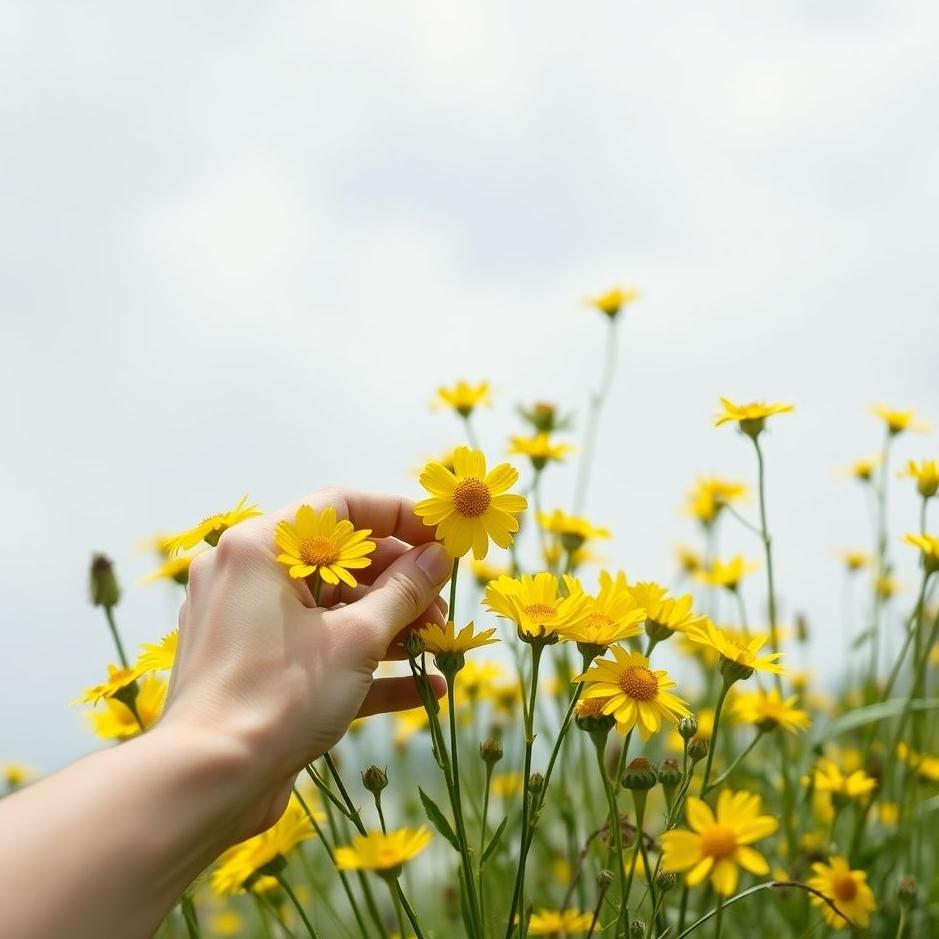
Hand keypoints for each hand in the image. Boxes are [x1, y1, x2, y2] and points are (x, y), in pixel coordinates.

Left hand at [158, 488, 451, 840]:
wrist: (207, 785)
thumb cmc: (277, 698)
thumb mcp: (357, 638)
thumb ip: (404, 591)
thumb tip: (440, 558)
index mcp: (260, 549)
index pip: (339, 509)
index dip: (399, 517)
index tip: (442, 536)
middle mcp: (247, 577)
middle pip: (339, 561)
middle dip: (399, 584)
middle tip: (444, 604)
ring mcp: (247, 625)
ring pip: (331, 609)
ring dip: (389, 626)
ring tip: (439, 646)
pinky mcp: (255, 669)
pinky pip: (317, 651)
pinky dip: (364, 664)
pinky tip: (422, 687)